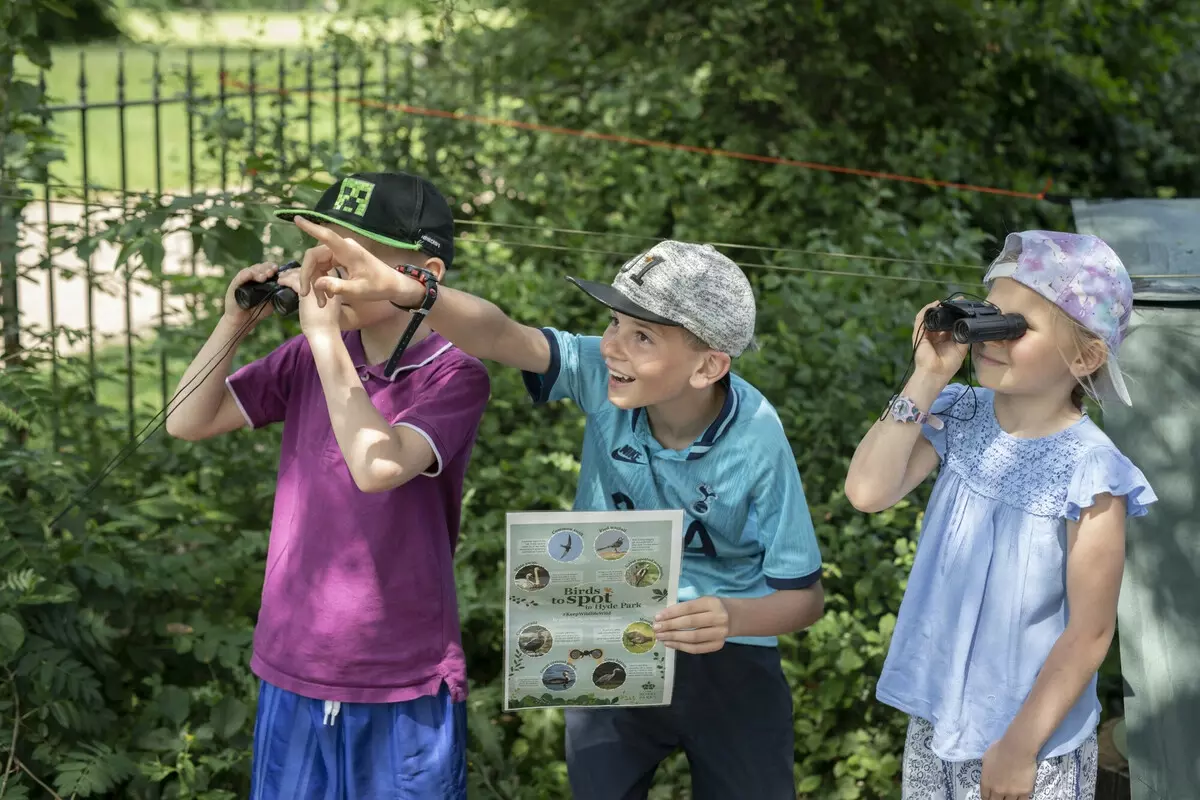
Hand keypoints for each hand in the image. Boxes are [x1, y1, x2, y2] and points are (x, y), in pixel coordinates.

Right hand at [221, 262, 278, 328]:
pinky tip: (250, 275)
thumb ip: (277, 295)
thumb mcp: (271, 302)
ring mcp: (242, 281)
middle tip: (272, 272)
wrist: (242, 321)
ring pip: (250, 271)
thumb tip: (288, 289)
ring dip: (258, 271)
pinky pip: (239, 278)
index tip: (277, 270)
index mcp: (260, 279)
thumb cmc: (257, 311)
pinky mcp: (234, 286)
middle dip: (266, 268)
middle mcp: (251, 278)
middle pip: (259, 267)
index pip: (266, 268)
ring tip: (264, 276)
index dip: (272, 267)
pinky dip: (245, 275)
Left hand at [277, 269, 341, 337]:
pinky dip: (285, 280)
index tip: (299, 275)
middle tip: (288, 273)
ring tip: (282, 276)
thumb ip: (321, 298)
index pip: (320, 273)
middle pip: (311, 271)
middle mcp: (328, 284)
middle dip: (298, 271)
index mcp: (334, 287)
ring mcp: (318, 287)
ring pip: (301, 274)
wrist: (325, 334)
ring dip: (290, 274)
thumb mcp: (327, 307)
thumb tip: (309, 296)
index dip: (308, 272)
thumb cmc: (326, 325)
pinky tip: (280, 282)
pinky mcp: (307, 292)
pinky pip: (294, 281)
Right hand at [293, 217, 423, 307]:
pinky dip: (322, 281)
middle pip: (314, 257)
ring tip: (321, 302)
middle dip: (308, 276)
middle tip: (305, 295)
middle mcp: (342, 248)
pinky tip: (326, 296)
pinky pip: (324, 268)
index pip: (326, 236)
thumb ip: (337, 287)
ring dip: (315, 282)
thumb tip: (316, 283)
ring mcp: (341, 253)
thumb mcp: (358, 290)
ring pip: (318, 264)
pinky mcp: (341, 259)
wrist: (393, 285)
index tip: (296, 218)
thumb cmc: (379, 286)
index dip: (310, 228)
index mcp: (348, 251)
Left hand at [652, 596, 729, 653]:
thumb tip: (663, 617)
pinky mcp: (718, 645)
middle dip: (670, 626)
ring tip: (660, 637)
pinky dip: (682, 647)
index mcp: (712, 603)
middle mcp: (718, 618)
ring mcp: (719, 633)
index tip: (657, 617)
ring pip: (693, 638)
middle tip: (656, 628)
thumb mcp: (703, 601)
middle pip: (690, 623)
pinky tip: (670, 644)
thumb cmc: (713, 607)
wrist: (735, 617)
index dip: (672, 613)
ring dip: (674, 638)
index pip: (688, 608)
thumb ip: (686, 608)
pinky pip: (697, 648)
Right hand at [913, 300, 969, 379]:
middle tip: (956, 301)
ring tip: (945, 302)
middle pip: (941, 318)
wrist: (936, 372)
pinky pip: (921, 319)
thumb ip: (963, 336)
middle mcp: (936, 335)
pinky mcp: (919, 334)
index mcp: (945, 339)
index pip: (949, 323)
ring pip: (930, 317)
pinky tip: (934, 305)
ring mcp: (926, 334)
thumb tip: (967, 323)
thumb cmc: (948, 364)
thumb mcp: (961, 348)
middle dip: (947, 309)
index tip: (963, 306)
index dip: (955, 314)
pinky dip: (926, 310)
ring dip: (937, 308)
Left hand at [980, 736, 1036, 799]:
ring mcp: (1012, 793)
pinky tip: (1019, 797)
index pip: (985, 797)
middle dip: (996, 799)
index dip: (987, 797)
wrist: (1017, 749)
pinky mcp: (1025, 792)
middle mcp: (997, 790)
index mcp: (986, 782)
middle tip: (999, 797)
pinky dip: (1020, 799)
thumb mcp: (986, 758)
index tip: (990, 796)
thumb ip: (986, 770)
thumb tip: (989, 773)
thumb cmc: (1000, 749)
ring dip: (1008, 799)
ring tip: (1009, 797)